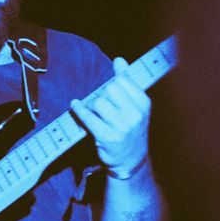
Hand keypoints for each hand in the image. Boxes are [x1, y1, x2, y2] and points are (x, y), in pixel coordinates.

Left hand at [71, 56, 151, 177]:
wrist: (131, 160)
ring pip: (98, 102)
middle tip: (99, 104)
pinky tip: (75, 106)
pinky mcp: (107, 137)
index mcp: (144, 104)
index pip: (122, 80)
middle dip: (101, 94)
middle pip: (109, 89)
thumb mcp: (136, 106)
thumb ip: (127, 82)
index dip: (111, 83)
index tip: (108, 91)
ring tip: (92, 111)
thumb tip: (119, 60)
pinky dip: (78, 109)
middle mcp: (136, 115)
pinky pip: (87, 117)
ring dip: (90, 105)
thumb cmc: (131, 129)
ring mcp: (122, 127)